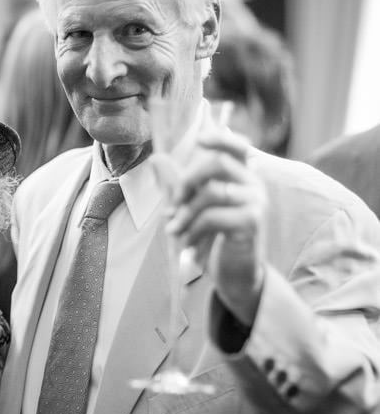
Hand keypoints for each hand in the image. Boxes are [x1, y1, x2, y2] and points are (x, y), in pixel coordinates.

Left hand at [161, 129, 266, 324]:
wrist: (234, 275)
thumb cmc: (213, 239)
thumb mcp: (192, 209)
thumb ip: (178, 184)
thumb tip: (156, 158)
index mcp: (240, 176)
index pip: (238, 146)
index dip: (220, 138)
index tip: (199, 139)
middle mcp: (253, 184)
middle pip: (218, 162)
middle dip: (187, 180)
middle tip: (172, 204)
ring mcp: (256, 201)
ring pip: (212, 191)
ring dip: (185, 213)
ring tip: (175, 231)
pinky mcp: (253, 221)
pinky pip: (213, 216)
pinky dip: (194, 230)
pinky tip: (189, 244)